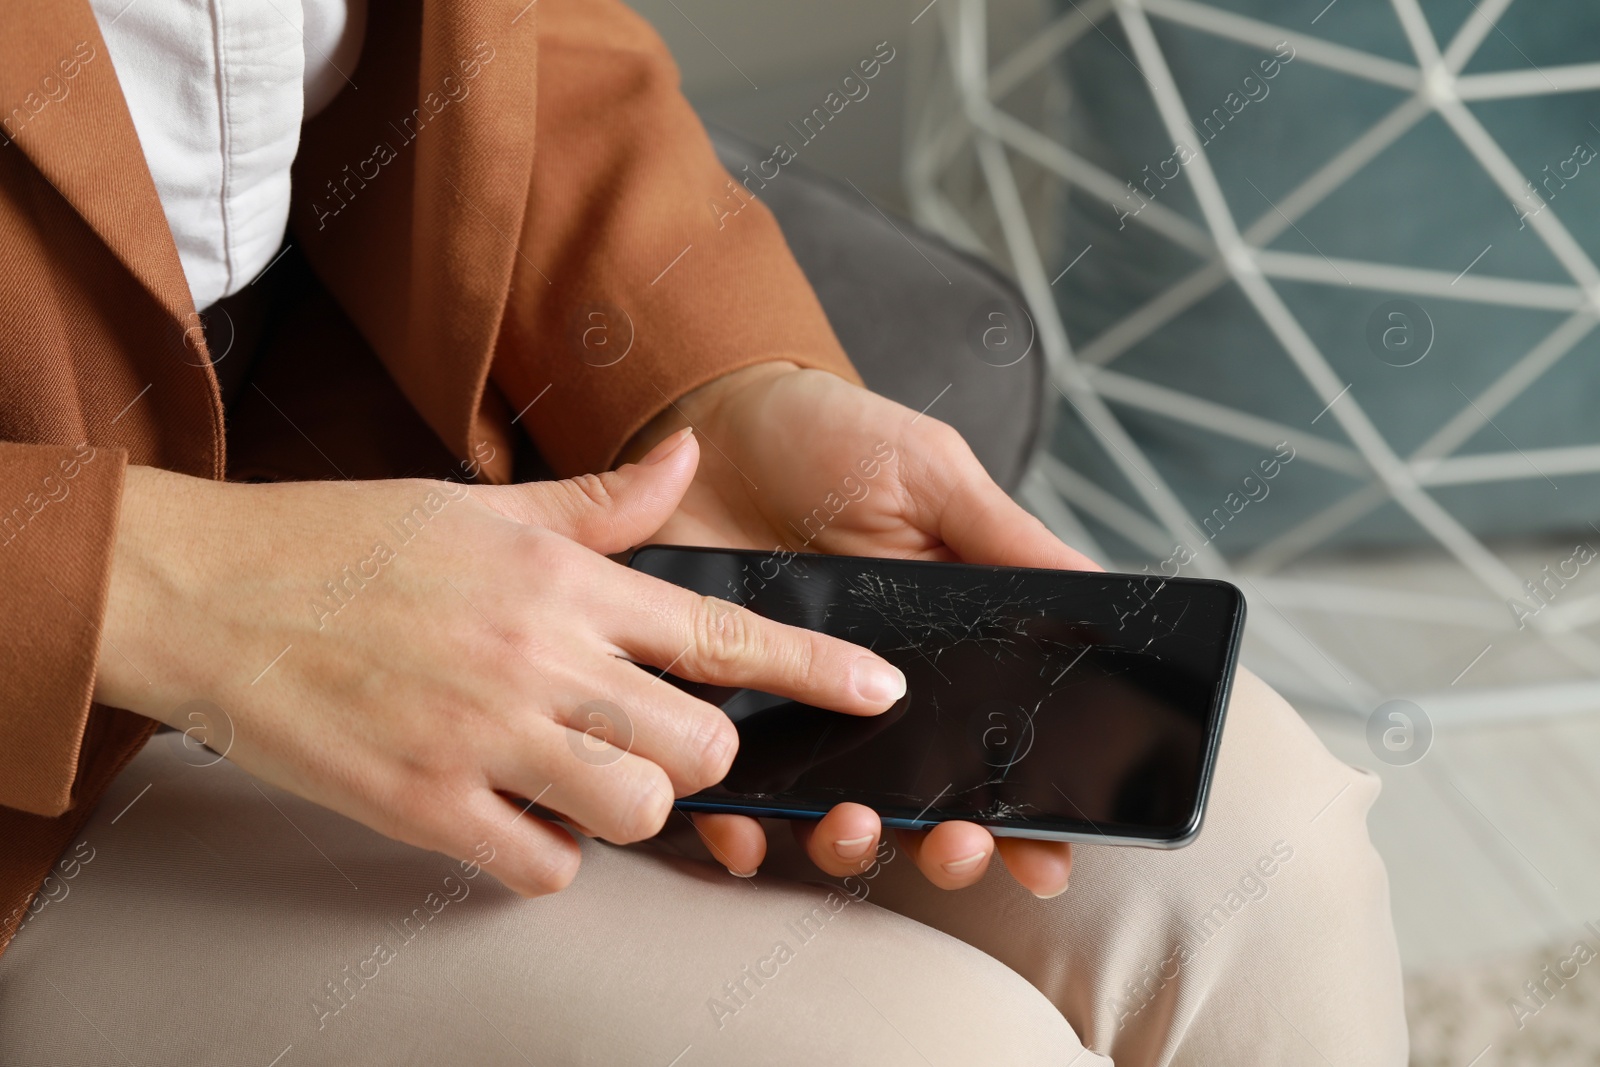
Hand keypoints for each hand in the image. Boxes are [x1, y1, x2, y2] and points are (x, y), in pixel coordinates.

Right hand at [94, 430, 905, 896]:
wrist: (209, 590)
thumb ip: (602, 502)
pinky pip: (540, 865)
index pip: (721, 629)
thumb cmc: (345, 542)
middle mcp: (539, 658)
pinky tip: (517, 813)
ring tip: (582, 779)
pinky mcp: (423, 803)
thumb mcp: (481, 506)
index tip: (877, 688)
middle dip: (703, 760)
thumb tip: (692, 461)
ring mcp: (483, 737)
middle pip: (698, 746)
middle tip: (659, 745)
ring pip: (635, 813)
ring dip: (630, 810)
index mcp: (561, 581)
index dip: (815, 666)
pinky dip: (548, 854)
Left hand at [622, 362, 1099, 896]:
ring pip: (827, 813)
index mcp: (939, 652)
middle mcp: (868, 696)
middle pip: (921, 804)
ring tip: (853, 825)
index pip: (998, 751)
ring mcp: (791, 708)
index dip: (1027, 817)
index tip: (1046, 860)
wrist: (715, 414)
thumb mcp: (933, 475)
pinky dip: (733, 825)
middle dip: (946, 847)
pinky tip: (739, 831)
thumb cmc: (831, 438)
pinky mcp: (716, 703)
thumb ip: (1006, 540)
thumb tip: (1101, 596)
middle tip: (953, 844)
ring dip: (846, 842)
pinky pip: (725, 788)